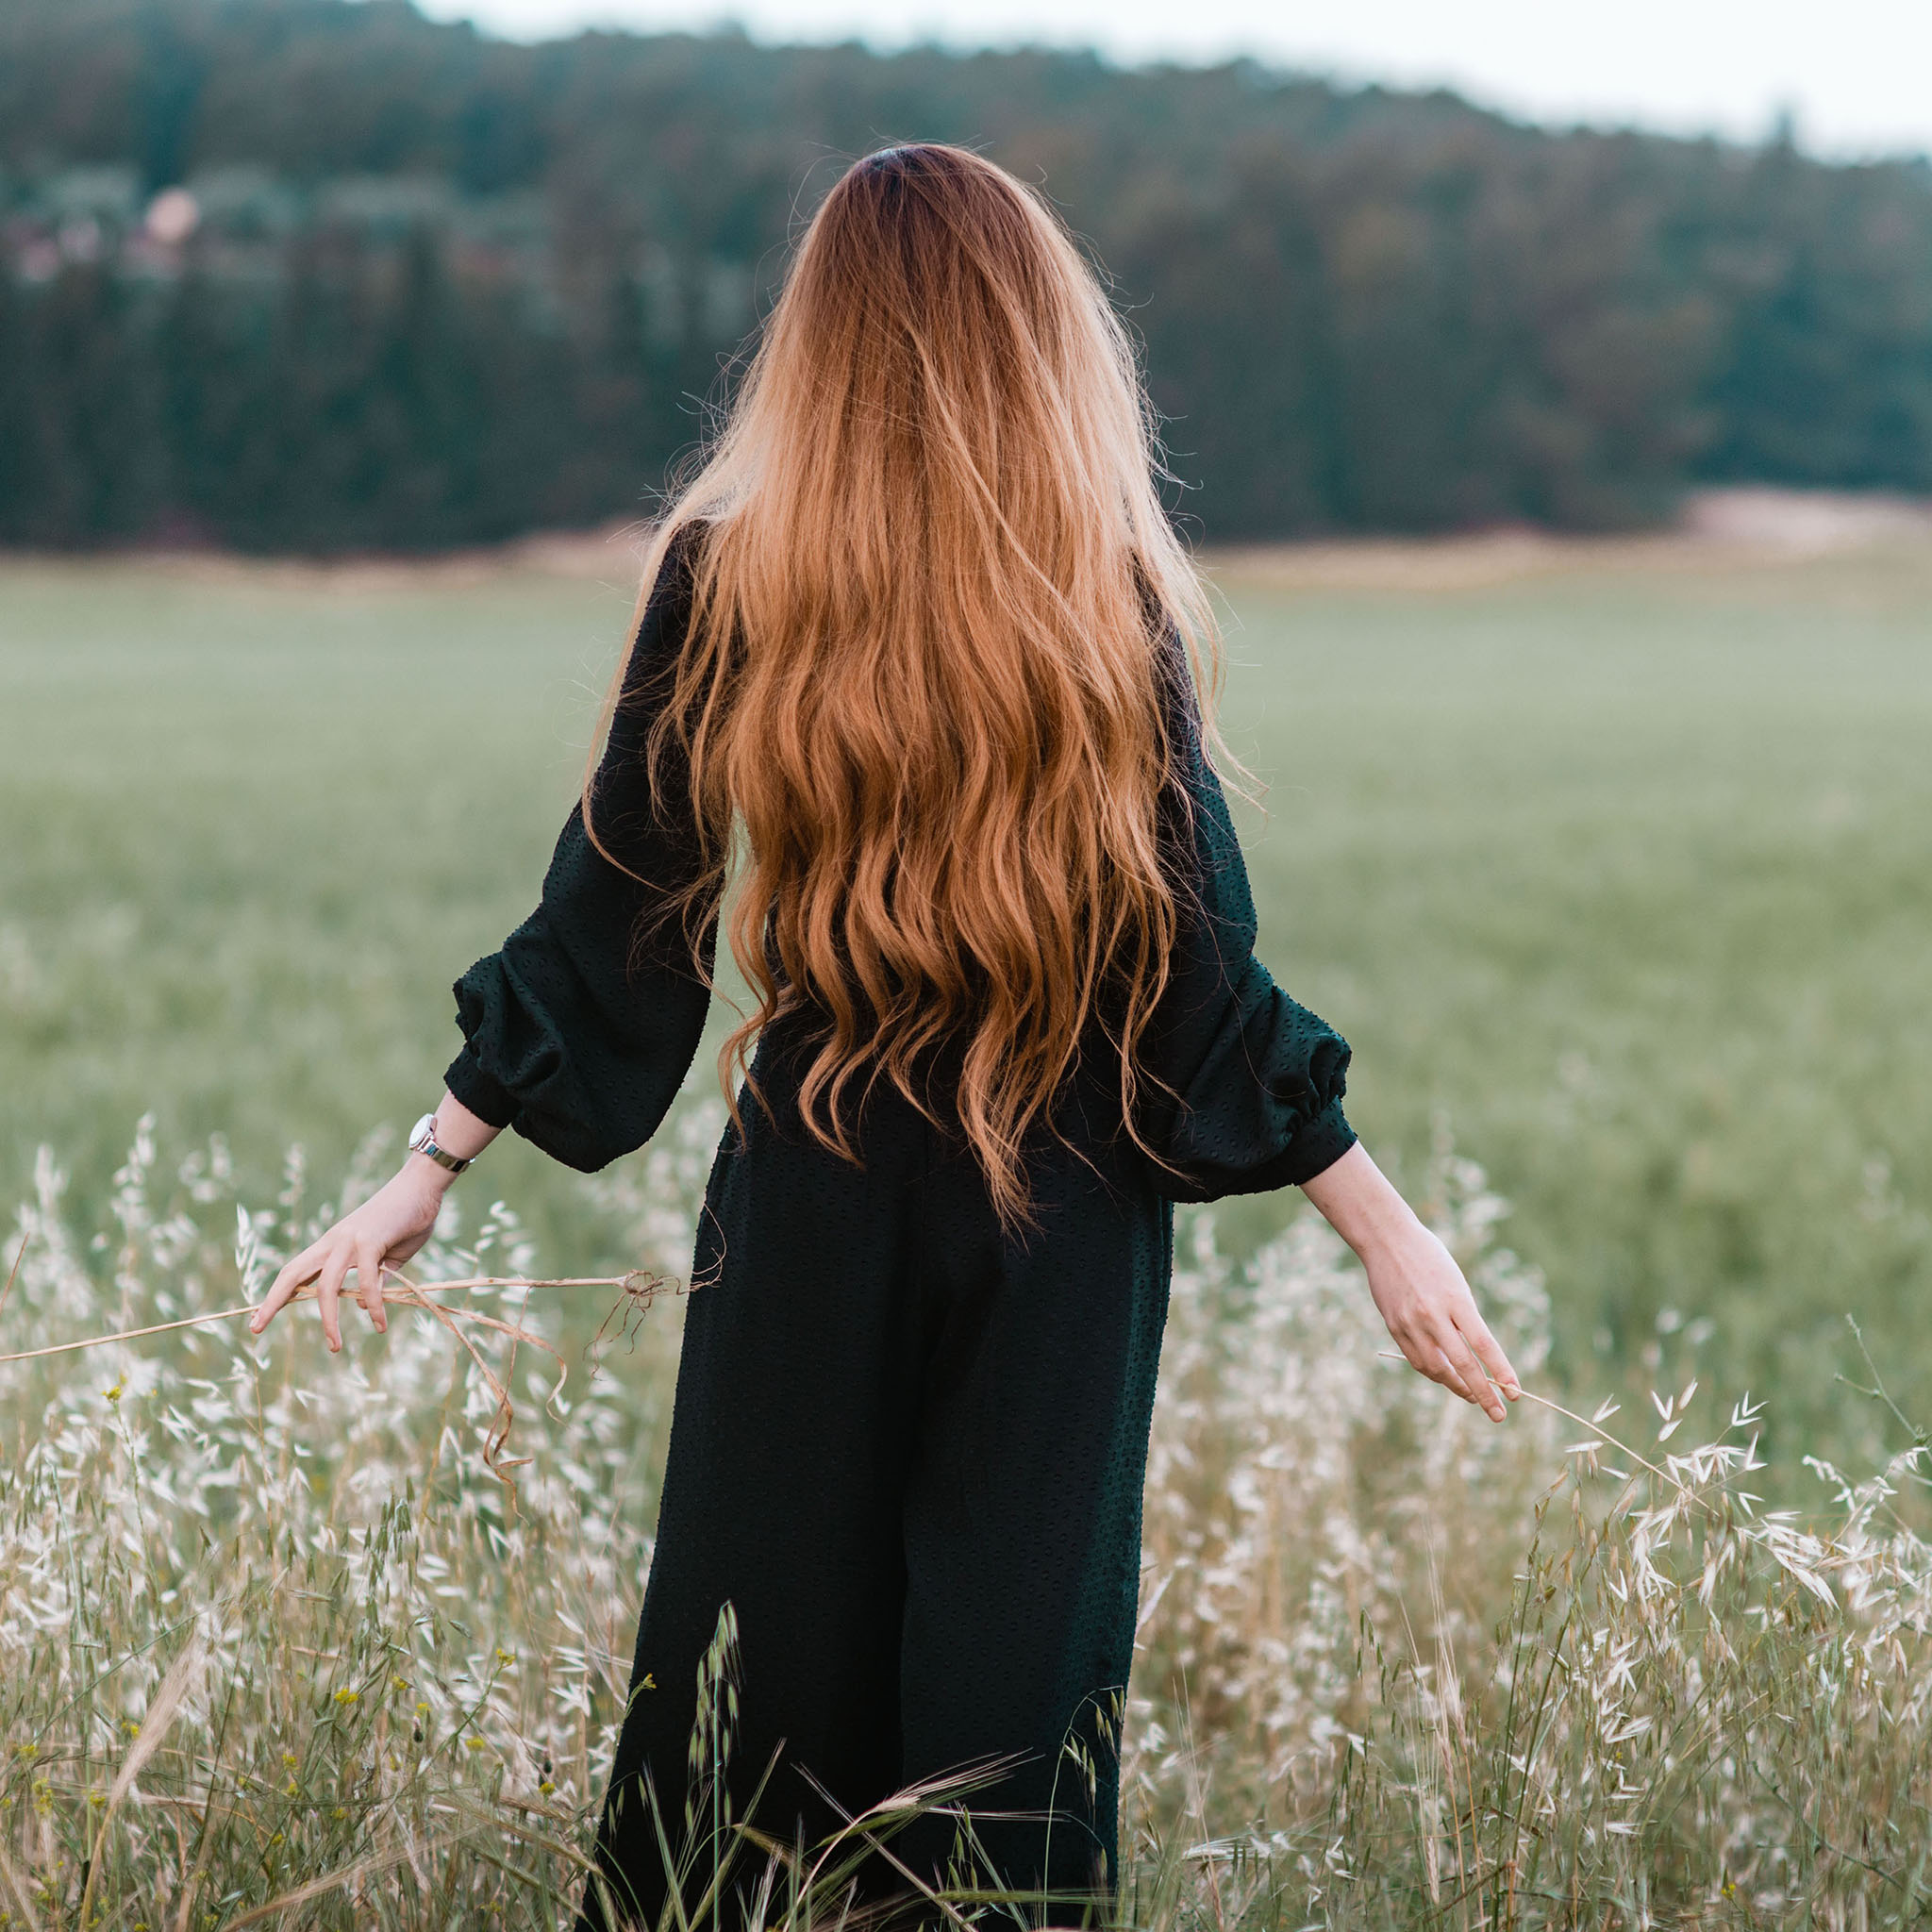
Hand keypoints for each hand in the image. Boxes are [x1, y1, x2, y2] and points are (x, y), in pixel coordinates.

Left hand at [248, 1161, 447, 1351]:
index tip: (259, 1318)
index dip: (277, 1294)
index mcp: (332, 1244)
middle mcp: (333, 1242)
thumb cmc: (408, 1219)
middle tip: (255, 1328)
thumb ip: (376, 1278)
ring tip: (335, 1346)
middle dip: (273, 1301)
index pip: (296, 1271)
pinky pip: (367, 1281)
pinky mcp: (370, 1241)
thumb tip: (364, 1304)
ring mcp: (349, 1240)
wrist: (423, 1186)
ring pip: (327, 1286)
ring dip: (328, 1319)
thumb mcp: (387, 1256)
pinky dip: (374, 1304)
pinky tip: (378, 1323)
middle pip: (293, 1273)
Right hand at [1358, 1219, 1520, 1421]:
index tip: (1515, 1393)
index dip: (1502, 1371)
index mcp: (1456, 1299)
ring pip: (1437, 1369)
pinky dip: (1434, 1372)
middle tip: (1498, 1414)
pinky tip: (1445, 1376)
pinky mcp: (1394, 1327)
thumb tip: (1474, 1360)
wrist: (1387, 1239)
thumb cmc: (1429, 1258)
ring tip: (1472, 1395)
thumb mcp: (1456, 1284)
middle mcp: (1432, 1314)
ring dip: (1457, 1387)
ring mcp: (1410, 1323)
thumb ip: (1463, 1320)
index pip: (1483, 1344)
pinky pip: (1416, 1360)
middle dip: (1482, 1393)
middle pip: (1462, 1365)